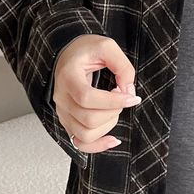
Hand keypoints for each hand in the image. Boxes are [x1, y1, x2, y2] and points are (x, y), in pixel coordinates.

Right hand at [52, 35, 142, 153]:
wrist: (69, 54)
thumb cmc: (85, 50)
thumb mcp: (107, 47)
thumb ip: (122, 66)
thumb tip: (128, 92)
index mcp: (68, 77)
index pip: (87, 98)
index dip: (113, 102)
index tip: (132, 98)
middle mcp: (62, 97)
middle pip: (88, 119)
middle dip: (113, 111)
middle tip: (122, 98)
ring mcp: (63, 112)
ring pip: (85, 134)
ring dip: (108, 125)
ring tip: (114, 109)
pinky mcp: (68, 122)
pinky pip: (80, 143)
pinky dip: (98, 146)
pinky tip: (112, 139)